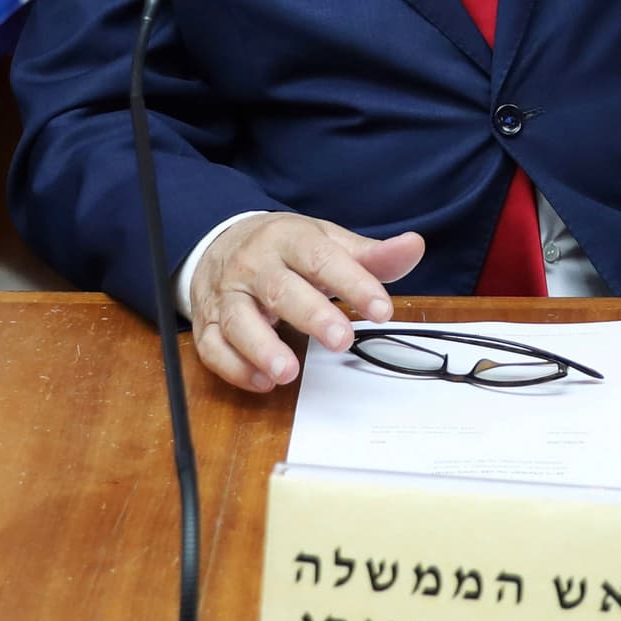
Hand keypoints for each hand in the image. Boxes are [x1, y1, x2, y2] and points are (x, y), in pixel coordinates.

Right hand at [186, 213, 423, 393]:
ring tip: (289, 372)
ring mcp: (226, 294)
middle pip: (280, 289)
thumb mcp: (326, 242)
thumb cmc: (285, 248)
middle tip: (342, 339)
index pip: (322, 258)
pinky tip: (263, 382)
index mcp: (288, 239)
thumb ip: (370, 255)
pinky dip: (235, 367)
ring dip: (261, 347)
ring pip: (238, 320)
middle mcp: (253, 265)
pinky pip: (212, 347)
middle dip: (311, 315)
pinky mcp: (207, 323)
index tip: (382, 309)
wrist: (220, 241)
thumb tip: (414, 247)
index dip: (353, 283)